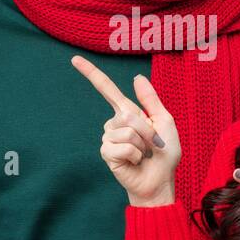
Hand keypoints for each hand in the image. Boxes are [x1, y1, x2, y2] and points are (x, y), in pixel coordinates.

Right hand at [71, 55, 179, 206]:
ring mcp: (108, 138)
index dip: (91, 73)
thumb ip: (151, 99)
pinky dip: (136, 155)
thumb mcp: (165, 122)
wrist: (160, 180)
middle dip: (147, 130)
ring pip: (127, 131)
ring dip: (143, 144)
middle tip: (153, 144)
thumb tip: (137, 76)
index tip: (74, 59)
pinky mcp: (106, 153)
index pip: (106, 89)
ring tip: (144, 154)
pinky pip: (123, 147)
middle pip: (127, 114)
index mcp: (128, 113)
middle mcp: (114, 123)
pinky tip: (135, 162)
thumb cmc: (164, 154)